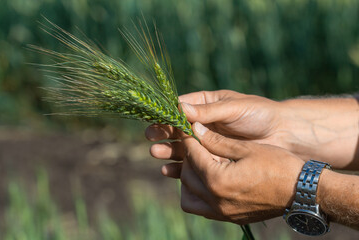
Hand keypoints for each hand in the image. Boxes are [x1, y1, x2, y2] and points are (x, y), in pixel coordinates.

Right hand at [146, 90, 289, 165]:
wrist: (283, 135)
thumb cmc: (259, 115)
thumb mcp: (233, 108)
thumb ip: (207, 111)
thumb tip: (178, 108)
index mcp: (206, 105)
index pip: (180, 109)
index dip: (166, 115)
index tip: (154, 121)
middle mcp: (203, 124)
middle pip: (177, 129)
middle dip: (163, 134)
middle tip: (151, 139)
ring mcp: (207, 142)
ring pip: (182, 147)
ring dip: (168, 151)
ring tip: (157, 154)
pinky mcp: (214, 159)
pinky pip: (193, 163)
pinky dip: (180, 167)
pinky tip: (169, 170)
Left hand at [178, 122, 304, 223]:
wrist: (303, 193)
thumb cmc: (278, 166)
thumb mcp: (247, 148)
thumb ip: (217, 141)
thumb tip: (196, 129)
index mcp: (218, 180)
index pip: (192, 155)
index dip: (188, 138)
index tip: (186, 128)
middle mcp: (216, 200)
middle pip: (187, 175)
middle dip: (188, 157)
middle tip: (196, 143)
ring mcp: (222, 212)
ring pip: (188, 196)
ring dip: (189, 178)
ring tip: (200, 164)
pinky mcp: (229, 218)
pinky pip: (201, 208)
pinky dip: (198, 194)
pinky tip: (208, 180)